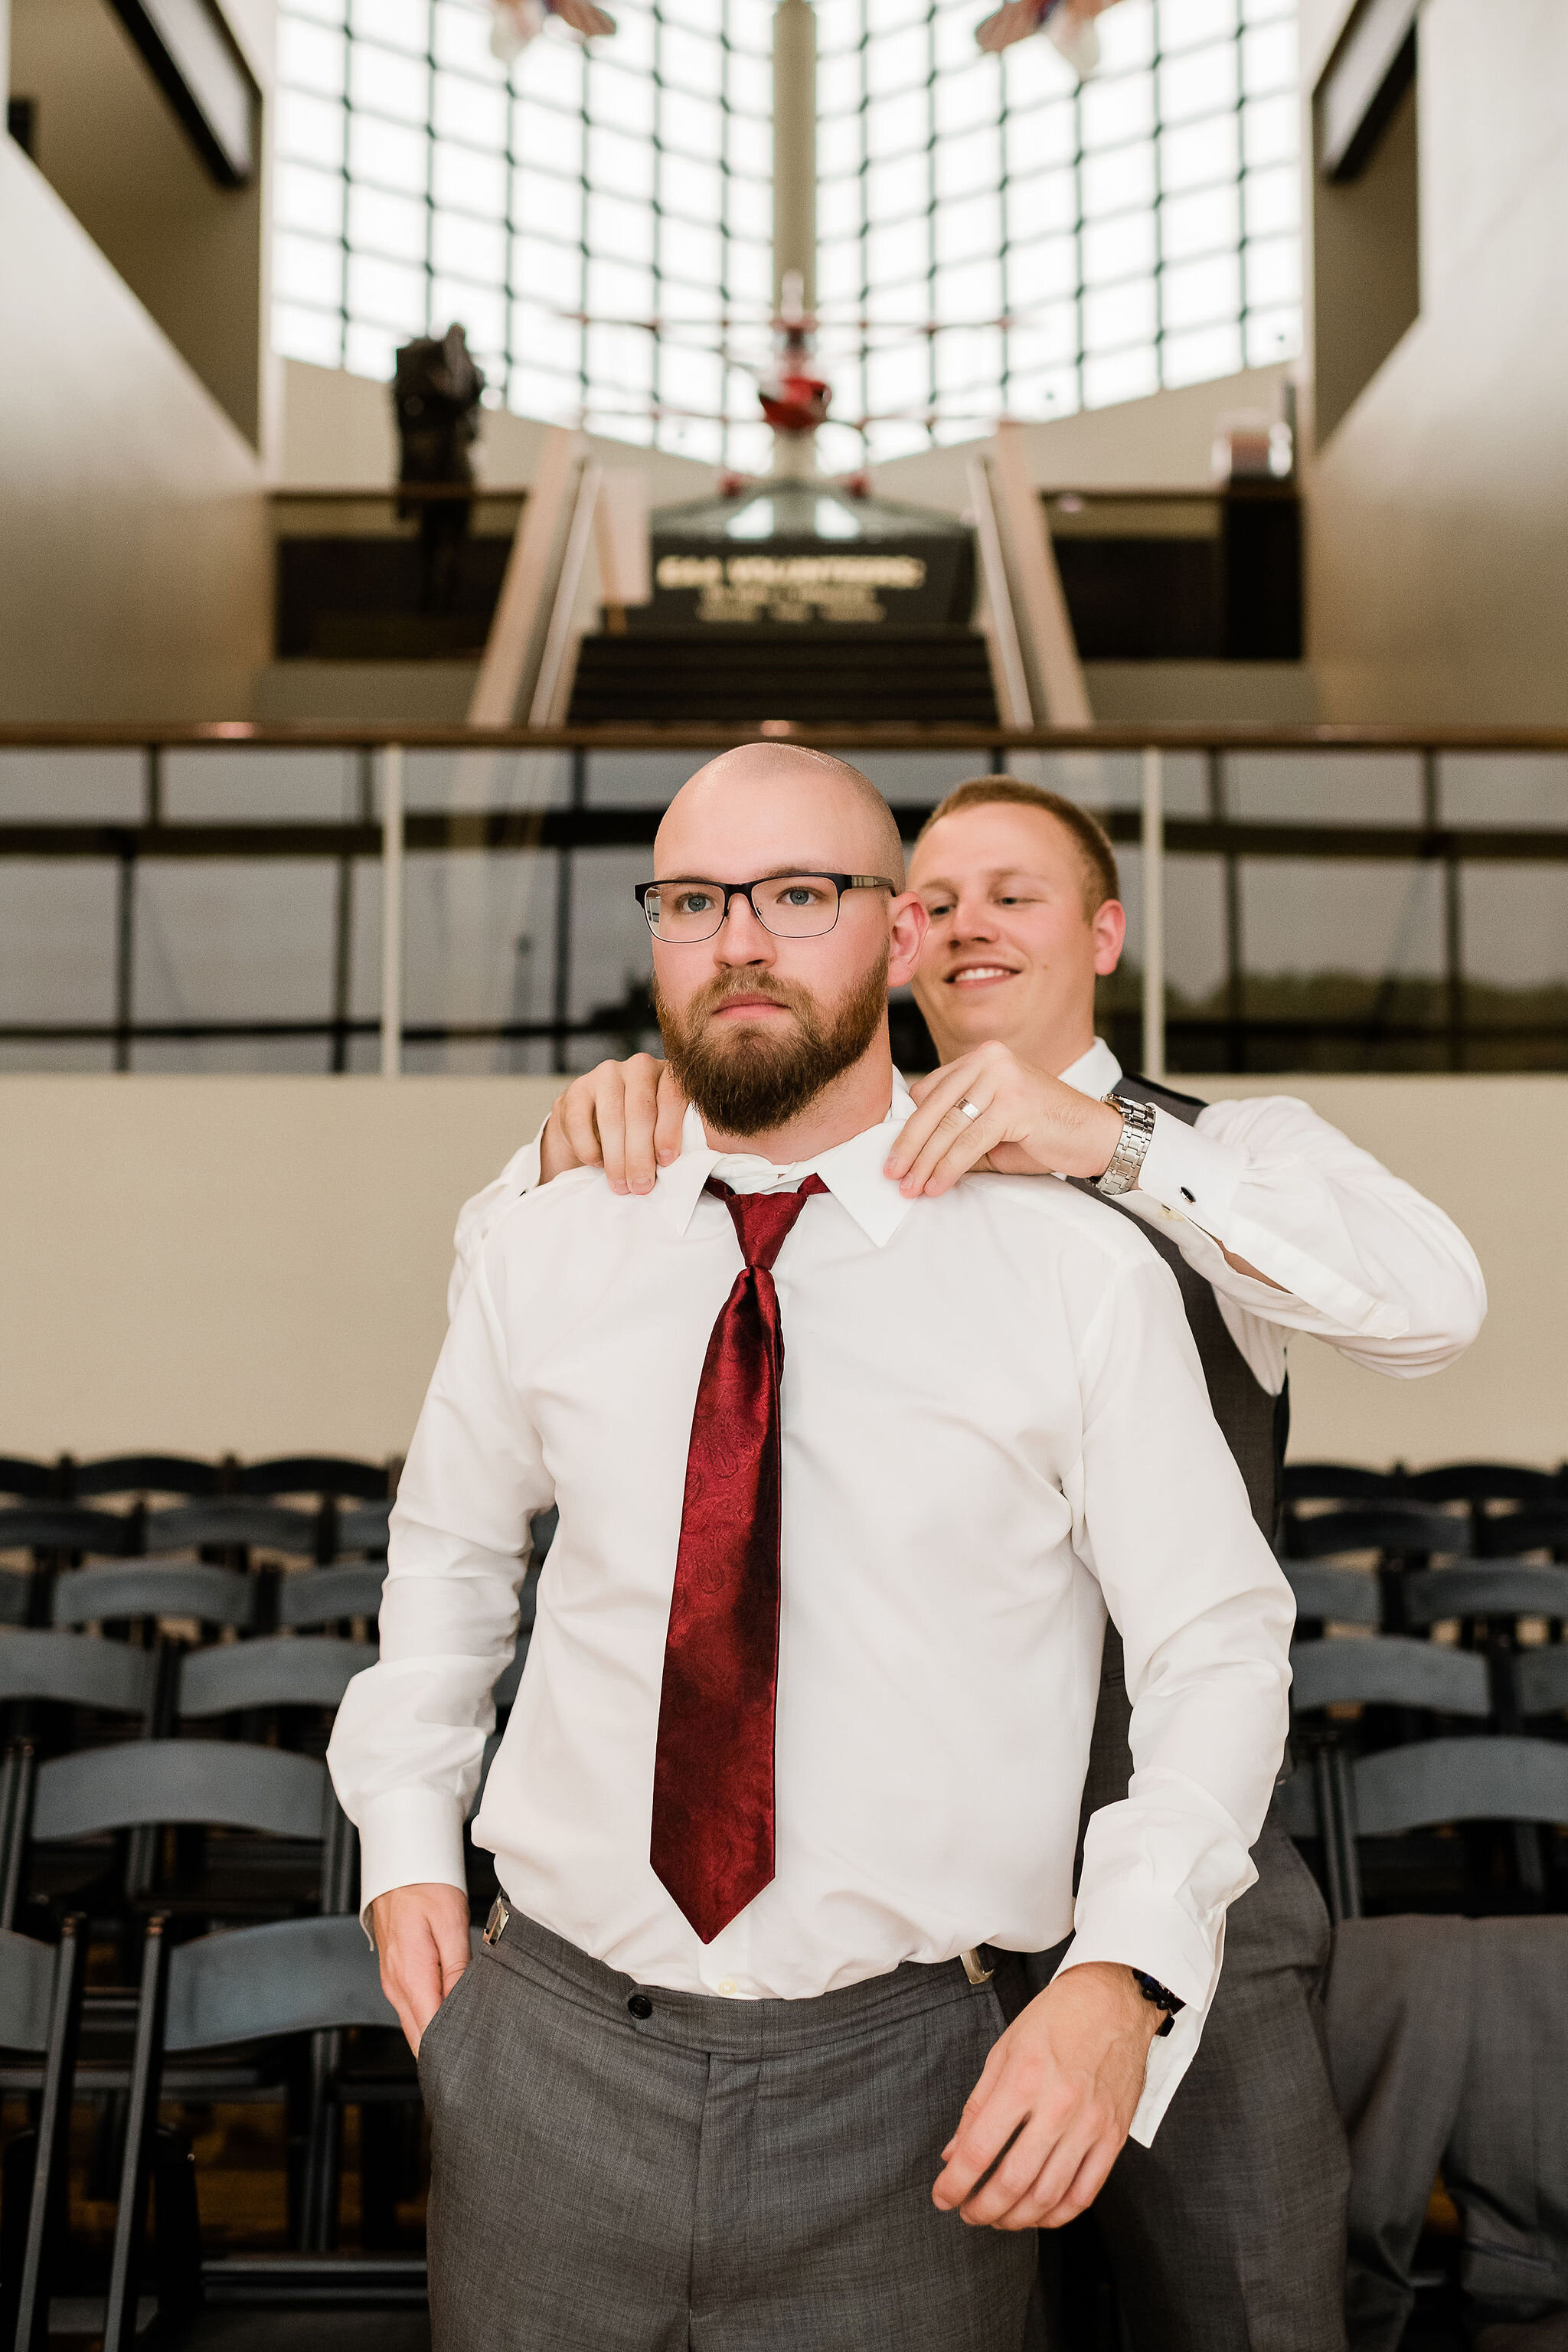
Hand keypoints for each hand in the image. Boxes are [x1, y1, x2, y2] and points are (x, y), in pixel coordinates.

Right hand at [369, 1882, 472, 2054]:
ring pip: (414, 2025)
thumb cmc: (424, 1889)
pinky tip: (451, 2012)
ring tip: (469, 2032)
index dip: (450, 2049)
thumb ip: (458, 1968)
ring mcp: (392, 1984)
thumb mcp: (451, 1923)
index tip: (473, 2055)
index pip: (428, 2033)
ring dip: (437, 2033)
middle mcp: (396, 1986)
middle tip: (477, 2051)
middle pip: (419, 2037)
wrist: (398, 1869)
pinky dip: (429, 2016)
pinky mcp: (395, 1978)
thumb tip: (465, 2006)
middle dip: (445, 2048)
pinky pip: (412, 2008)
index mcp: (411, 1976)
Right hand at [538, 1054, 689, 1193]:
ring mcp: (606, 1074)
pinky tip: (598, 1164)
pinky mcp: (577, 1089)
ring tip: (621, 1185)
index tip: (667, 1162)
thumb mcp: (664, 1130)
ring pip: (612, 1118)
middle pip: (641, 1111)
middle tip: (642, 1186)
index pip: (673, 1095)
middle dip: (641, 1154)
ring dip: (617, 1157)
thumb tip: (687, 1171)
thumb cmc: (640, 1133)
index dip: (670, 1129)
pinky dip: (590, 1149)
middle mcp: (639, 1066)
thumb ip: (678, 1139)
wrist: (594, 1124)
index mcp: (670, 1074)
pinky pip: (581, 1122)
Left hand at [885, 1042, 1125, 1197]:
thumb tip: (913, 1154)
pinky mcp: (1014, 1103)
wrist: (1098, 1137)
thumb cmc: (1044, 1133)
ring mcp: (1003, 1078)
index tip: (895, 1155)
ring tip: (910, 1187)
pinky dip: (949, 1167)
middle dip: (909, 1145)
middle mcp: (990, 1059)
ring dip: (925, 1161)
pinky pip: (969, 1141)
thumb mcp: (993, 1127)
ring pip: (948, 1126)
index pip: (931, 1091)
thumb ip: (958, 1131)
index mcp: (983, 1058)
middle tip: (890, 1174)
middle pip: (934, 1106)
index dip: (910, 1126)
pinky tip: (936, 1186)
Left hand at [932, 1962, 1162, 2229]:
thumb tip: (954, 2152)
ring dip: (1016, 2218)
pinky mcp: (1114, 2137)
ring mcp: (1090, 2125)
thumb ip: (978, 2105)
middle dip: (982, 2208)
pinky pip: (1085, 2192)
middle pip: (1013, 2181)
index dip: (955, 2183)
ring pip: (1049, 2195)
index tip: (942, 2196)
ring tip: (998, 2217)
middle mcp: (1058, 2107)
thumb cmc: (1058, 2017)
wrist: (1115, 2000)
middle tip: (967, 2212)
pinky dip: (1058, 2214)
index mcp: (1023, 2079)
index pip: (980, 2149)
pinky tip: (1038, 2214)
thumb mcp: (1005, 2049)